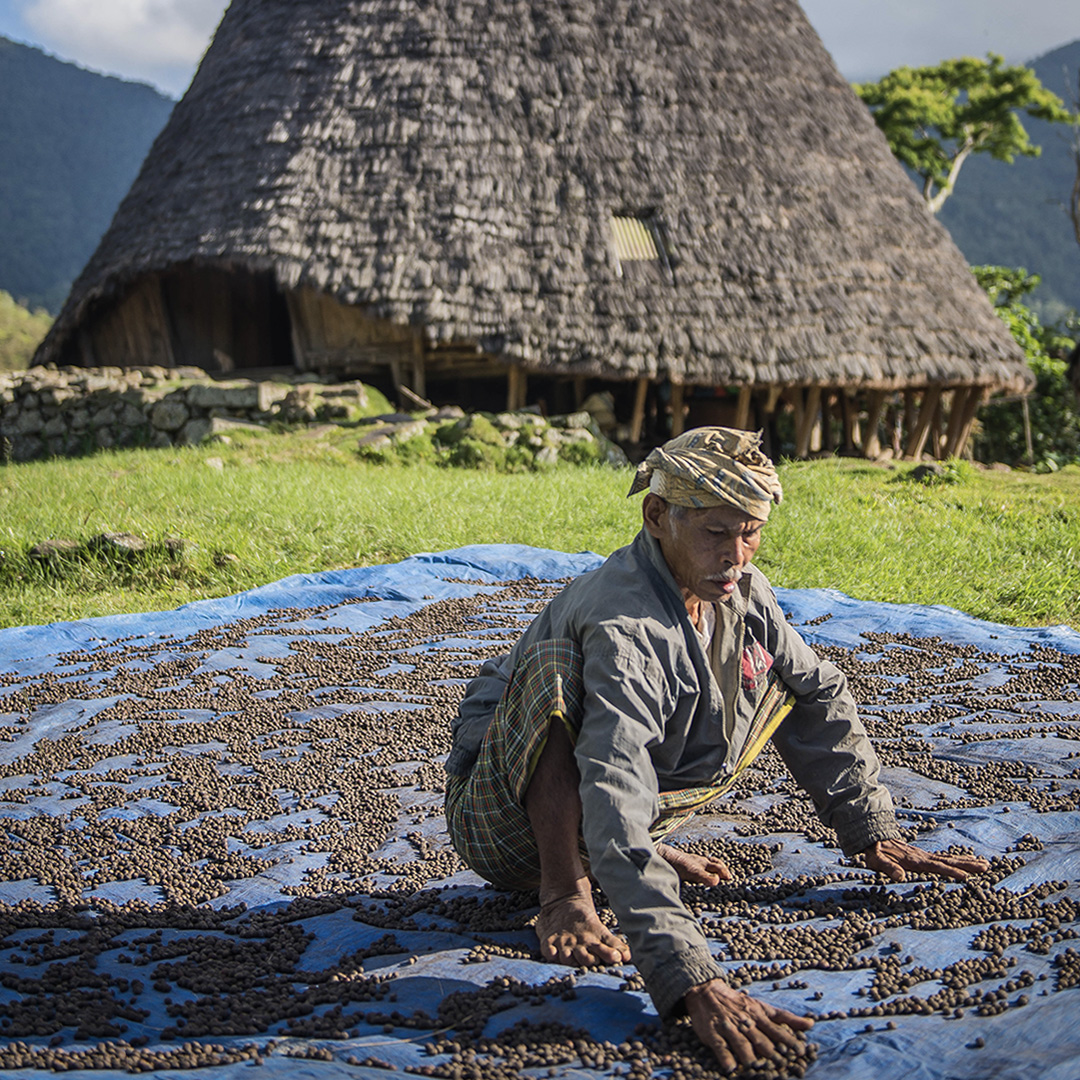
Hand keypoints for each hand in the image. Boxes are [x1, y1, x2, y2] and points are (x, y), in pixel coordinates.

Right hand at [684, 979, 812, 1071]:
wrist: (707, 991)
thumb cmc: (740, 1003)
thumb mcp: (762, 1006)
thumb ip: (784, 1017)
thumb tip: (811, 1024)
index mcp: (758, 1014)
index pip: (776, 1029)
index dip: (788, 1040)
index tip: (800, 1052)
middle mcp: (745, 1021)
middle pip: (760, 1039)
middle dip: (772, 1052)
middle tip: (781, 1064)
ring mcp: (728, 1026)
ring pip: (741, 1043)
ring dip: (749, 1055)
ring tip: (755, 1066)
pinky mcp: (713, 1032)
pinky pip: (720, 1046)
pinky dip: (725, 1057)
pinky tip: (730, 1067)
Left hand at [861, 839, 989, 881]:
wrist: (871, 836)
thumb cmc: (873, 851)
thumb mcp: (876, 859)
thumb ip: (887, 867)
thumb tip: (900, 877)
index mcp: (914, 860)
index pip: (936, 866)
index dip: (951, 871)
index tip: (966, 876)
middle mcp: (922, 856)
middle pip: (948, 860)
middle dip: (967, 864)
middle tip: (986, 866)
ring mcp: (923, 855)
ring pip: (948, 858)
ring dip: (966, 861)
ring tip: (984, 864)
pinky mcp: (921, 856)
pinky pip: (943, 859)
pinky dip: (956, 860)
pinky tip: (965, 862)